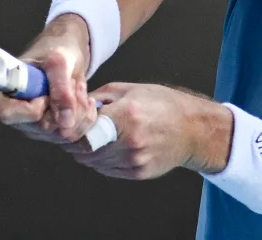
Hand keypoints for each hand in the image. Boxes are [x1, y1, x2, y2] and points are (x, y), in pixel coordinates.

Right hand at [0, 14, 98, 142]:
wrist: (69, 53)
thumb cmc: (56, 49)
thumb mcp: (60, 60)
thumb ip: (60, 88)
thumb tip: (65, 121)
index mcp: (7, 91)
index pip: (8, 114)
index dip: (31, 109)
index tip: (46, 94)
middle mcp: (18, 113)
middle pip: (41, 127)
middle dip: (65, 105)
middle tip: (72, 82)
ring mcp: (35, 124)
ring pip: (61, 134)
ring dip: (79, 110)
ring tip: (78, 86)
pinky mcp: (53, 130)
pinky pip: (74, 134)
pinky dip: (86, 116)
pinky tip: (85, 98)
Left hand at [64, 83, 231, 179]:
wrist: (194, 129)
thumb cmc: (164, 104)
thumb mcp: (130, 89)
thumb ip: (99, 98)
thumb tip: (75, 105)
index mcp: (127, 115)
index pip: (82, 131)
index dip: (69, 129)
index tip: (67, 123)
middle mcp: (129, 141)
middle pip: (83, 150)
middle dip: (74, 141)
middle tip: (75, 130)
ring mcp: (134, 160)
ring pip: (92, 162)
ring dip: (86, 151)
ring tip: (95, 137)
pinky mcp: (138, 173)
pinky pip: (106, 169)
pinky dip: (101, 159)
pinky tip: (109, 146)